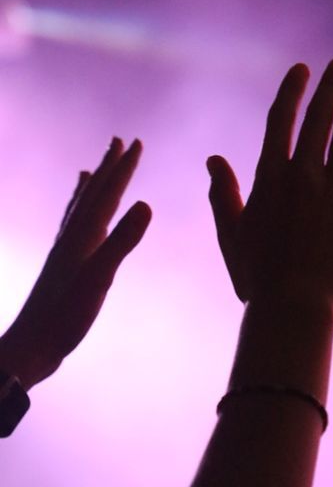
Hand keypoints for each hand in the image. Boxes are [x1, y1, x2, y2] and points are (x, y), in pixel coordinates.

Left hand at [0, 138, 151, 388]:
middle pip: (93, 193)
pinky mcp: (62, 268)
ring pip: (80, 209)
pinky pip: (72, 230)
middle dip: (108, 167)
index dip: (124, 168)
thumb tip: (146, 204)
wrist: (31, 346)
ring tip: (91, 170)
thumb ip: (122, 241)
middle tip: (119, 140)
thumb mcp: (100, 278)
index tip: (137, 142)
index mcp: (83, 236)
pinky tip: (79, 224)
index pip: (108, 193)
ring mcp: (65, 252)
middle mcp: (72, 237)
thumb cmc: (65, 317)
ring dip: (91, 187)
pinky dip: (78, 217)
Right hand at [207, 57, 332, 325]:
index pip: (282, 120)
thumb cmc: (257, 278)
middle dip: (331, 85)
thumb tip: (214, 160)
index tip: (302, 70)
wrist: (294, 309)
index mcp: (270, 177)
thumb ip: (222, 194)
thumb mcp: (232, 234)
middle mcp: (305, 175)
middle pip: (320, 118)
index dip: (293, 91)